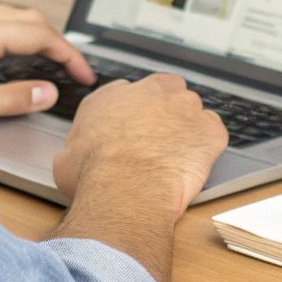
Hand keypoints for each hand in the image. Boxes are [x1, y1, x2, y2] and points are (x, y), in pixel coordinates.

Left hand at [0, 5, 93, 129]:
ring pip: (17, 19)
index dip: (69, 56)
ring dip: (41, 37)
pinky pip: (1, 24)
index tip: (84, 75)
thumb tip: (46, 93)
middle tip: (77, 69)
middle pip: (33, 21)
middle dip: (60, 43)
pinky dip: (22, 36)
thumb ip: (9, 99)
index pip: (41, 36)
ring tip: (55, 61)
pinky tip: (17, 54)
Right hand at [51, 73, 227, 218]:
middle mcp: (152, 92)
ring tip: (177, 159)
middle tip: (158, 144)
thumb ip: (82, 141)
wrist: (124, 190)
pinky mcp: (209, 130)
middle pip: (166, 95)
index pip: (132, 94)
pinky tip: (194, 164)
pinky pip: (214, 133)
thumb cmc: (93, 175)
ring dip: (187, 131)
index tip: (136, 130)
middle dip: (165, 115)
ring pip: (192, 113)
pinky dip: (208, 147)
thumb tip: (78, 153)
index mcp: (116, 94)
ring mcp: (185, 107)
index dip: (136, 115)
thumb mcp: (67, 153)